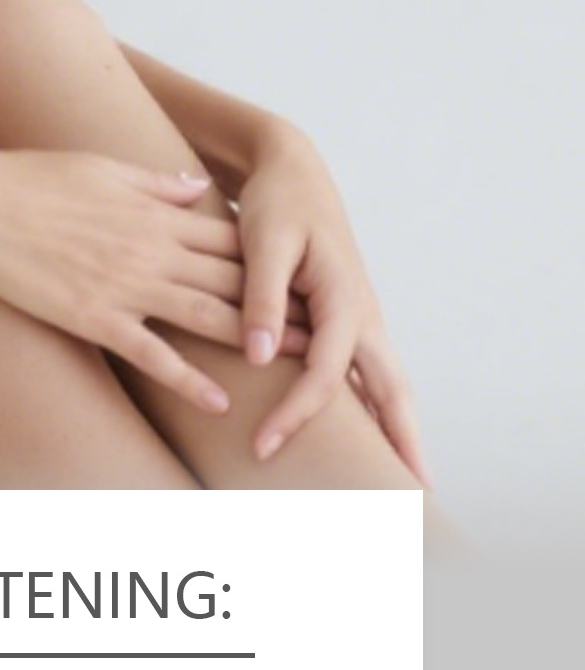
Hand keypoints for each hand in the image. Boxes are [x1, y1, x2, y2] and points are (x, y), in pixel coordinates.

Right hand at [0, 148, 303, 414]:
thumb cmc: (30, 179)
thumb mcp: (101, 166)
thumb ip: (155, 181)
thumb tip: (197, 183)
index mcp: (155, 213)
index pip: (234, 239)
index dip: (277, 261)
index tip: (312, 280)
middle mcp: (152, 250)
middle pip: (237, 280)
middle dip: (287, 307)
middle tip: (332, 334)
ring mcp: (125, 286)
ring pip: (209, 316)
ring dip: (258, 341)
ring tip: (299, 367)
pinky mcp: (94, 317)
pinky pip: (152, 354)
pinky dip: (189, 379)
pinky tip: (220, 401)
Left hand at [235, 122, 430, 482]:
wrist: (292, 173)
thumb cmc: (276, 206)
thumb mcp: (264, 242)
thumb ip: (262, 298)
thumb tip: (260, 356)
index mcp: (344, 300)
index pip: (325, 375)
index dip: (296, 414)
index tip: (264, 447)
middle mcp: (363, 316)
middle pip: (390, 391)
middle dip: (400, 443)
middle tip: (410, 496)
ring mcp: (361, 320)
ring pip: (388, 385)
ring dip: (398, 430)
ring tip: (403, 480)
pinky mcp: (348, 321)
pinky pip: (368, 374)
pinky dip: (377, 408)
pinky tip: (372, 436)